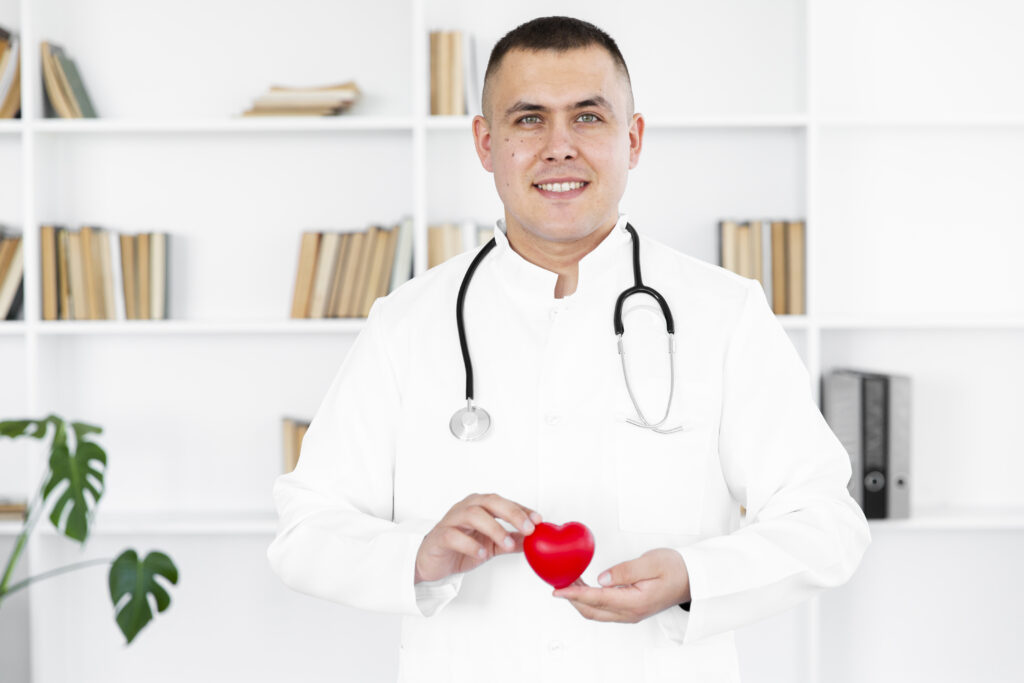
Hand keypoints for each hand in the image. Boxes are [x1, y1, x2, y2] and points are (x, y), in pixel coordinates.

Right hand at [415, 493, 541, 583]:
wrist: (431, 562)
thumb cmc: (460, 547)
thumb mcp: (491, 546)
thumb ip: (510, 541)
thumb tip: (533, 541)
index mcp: (480, 506)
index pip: (504, 502)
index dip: (522, 509)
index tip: (538, 520)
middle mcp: (466, 508)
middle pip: (490, 502)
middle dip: (511, 513)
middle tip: (528, 529)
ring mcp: (451, 520)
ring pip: (473, 515)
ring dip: (494, 529)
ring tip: (507, 544)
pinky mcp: (439, 536)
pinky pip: (454, 535)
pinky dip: (470, 544)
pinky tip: (482, 554)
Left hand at [552, 548, 690, 622]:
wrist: (693, 578)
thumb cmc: (676, 568)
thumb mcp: (652, 562)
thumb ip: (626, 571)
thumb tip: (602, 578)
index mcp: (635, 602)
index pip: (597, 599)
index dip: (574, 594)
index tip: (557, 590)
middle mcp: (631, 612)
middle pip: (592, 610)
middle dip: (571, 598)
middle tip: (557, 580)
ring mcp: (630, 613)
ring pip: (597, 612)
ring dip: (579, 599)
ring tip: (567, 580)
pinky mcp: (630, 609)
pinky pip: (604, 608)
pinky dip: (589, 599)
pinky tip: (584, 585)